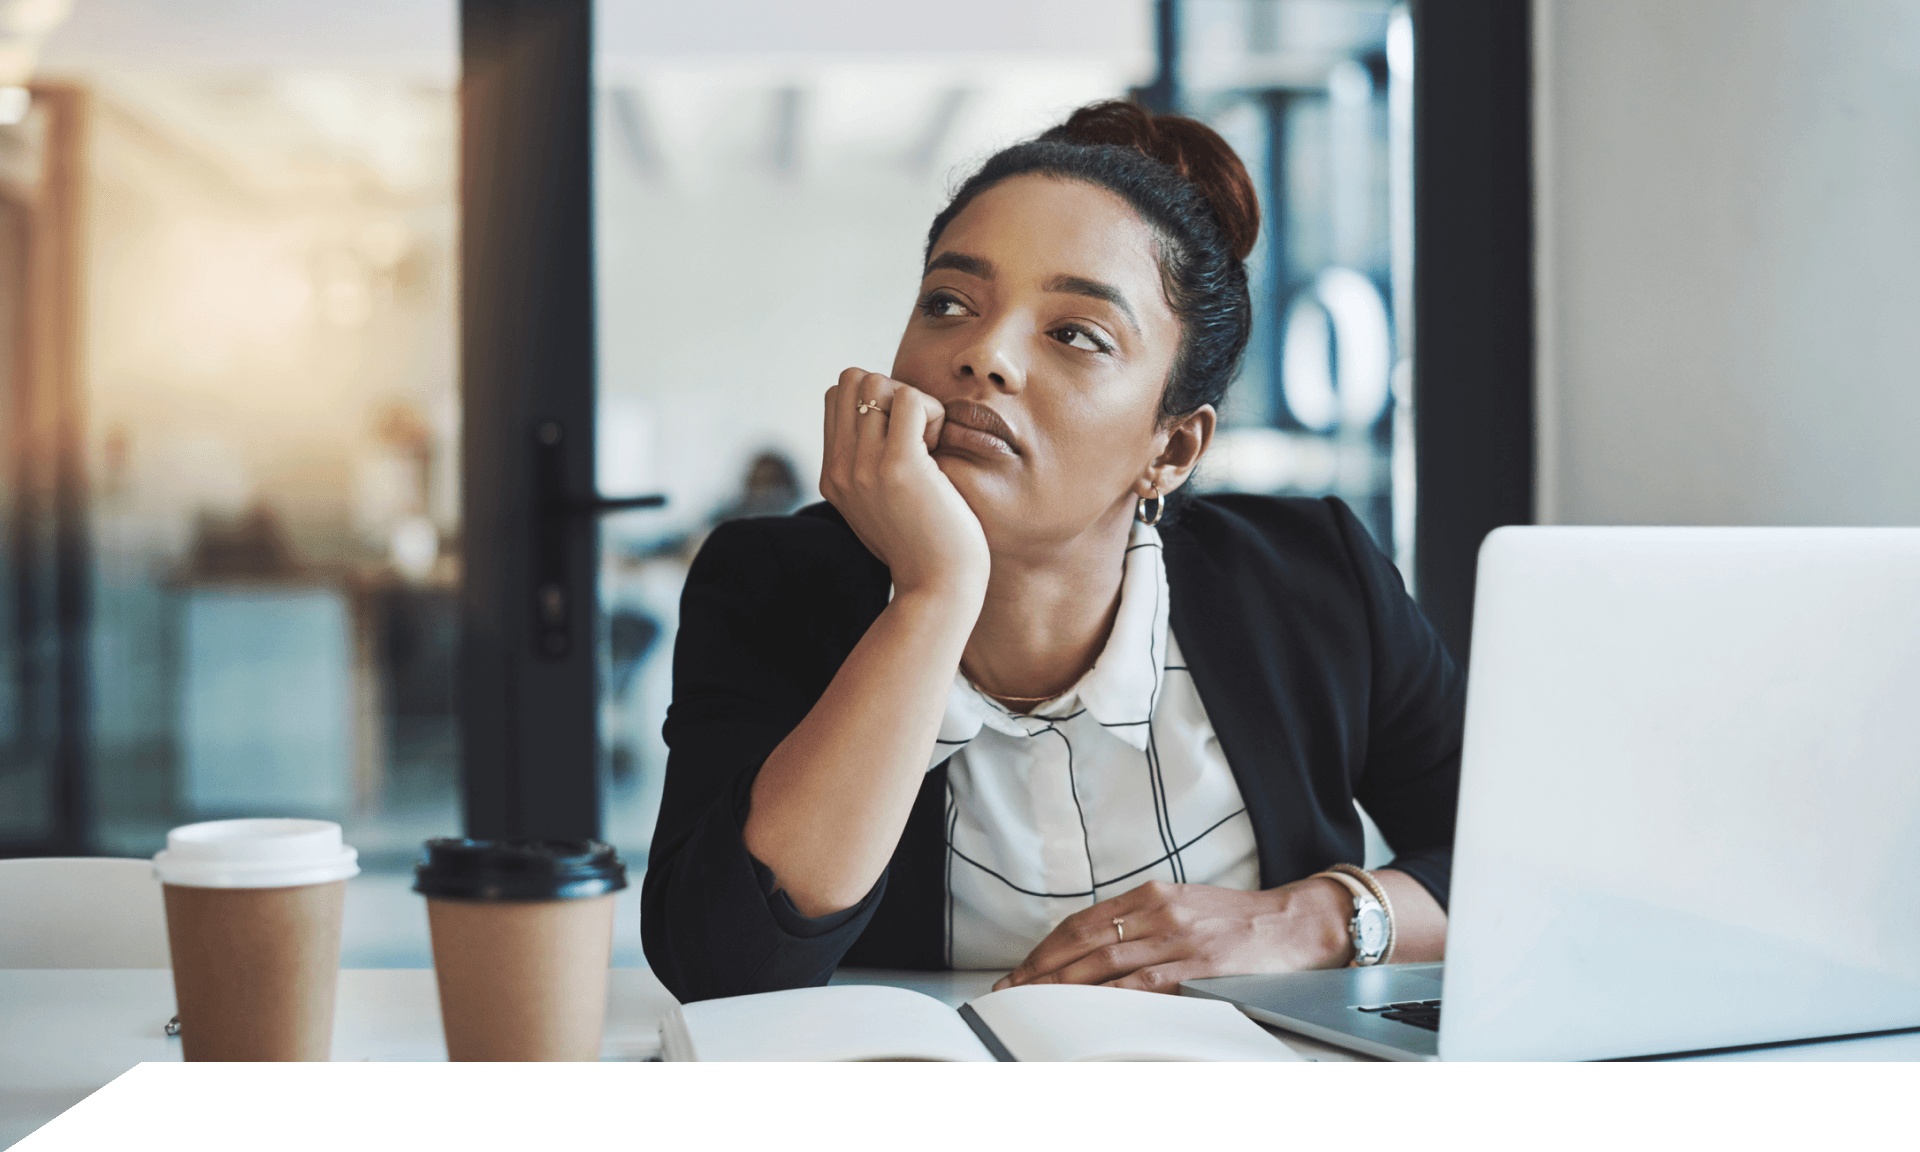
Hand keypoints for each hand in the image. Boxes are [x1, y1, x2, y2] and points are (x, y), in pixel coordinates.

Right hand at [820, 368, 989, 598]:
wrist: (937, 589)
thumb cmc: (927, 546)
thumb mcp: (883, 504)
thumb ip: (872, 466)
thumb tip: (888, 417)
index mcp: (833, 476)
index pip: (836, 396)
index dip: (875, 402)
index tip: (902, 440)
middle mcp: (840, 469)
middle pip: (851, 379)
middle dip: (889, 392)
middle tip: (916, 436)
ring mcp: (864, 467)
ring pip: (876, 382)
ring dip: (912, 402)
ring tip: (928, 445)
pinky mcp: (898, 467)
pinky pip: (910, 398)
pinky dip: (932, 413)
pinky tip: (938, 450)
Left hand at [992, 879, 1353, 994]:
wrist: (1296, 921)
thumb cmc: (1241, 919)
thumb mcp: (1185, 905)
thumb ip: (1144, 921)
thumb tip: (1099, 948)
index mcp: (1152, 894)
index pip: (1084, 922)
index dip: (1047, 947)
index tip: (1023, 968)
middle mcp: (1159, 910)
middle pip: (1084, 941)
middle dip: (1043, 967)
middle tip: (1013, 989)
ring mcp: (1177, 937)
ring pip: (1105, 962)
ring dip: (1064, 983)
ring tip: (1037, 1001)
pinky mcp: (1198, 965)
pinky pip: (1144, 983)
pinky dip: (1110, 995)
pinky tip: (1088, 1007)